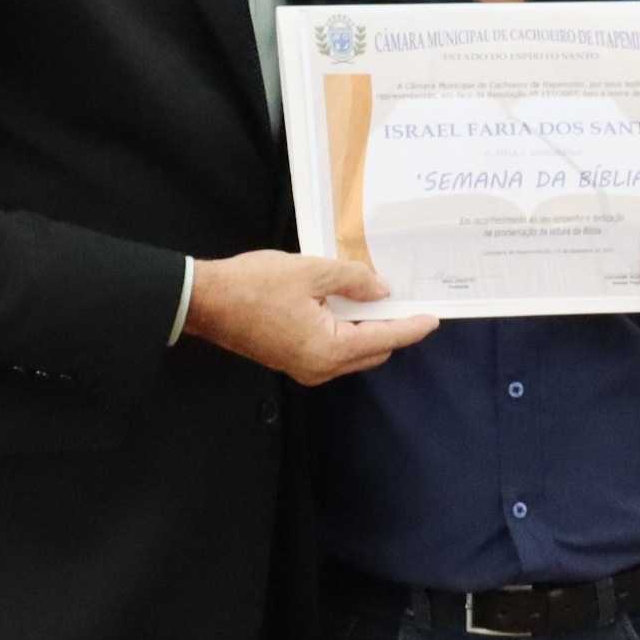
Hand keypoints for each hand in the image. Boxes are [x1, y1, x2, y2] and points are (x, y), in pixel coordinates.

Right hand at [185, 251, 437, 384]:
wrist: (206, 302)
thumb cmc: (254, 285)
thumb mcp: (311, 271)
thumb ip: (353, 280)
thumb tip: (380, 291)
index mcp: (329, 349)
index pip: (384, 338)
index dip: (411, 327)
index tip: (433, 318)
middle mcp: (321, 368)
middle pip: (372, 351)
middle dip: (391, 328)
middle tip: (403, 300)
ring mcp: (305, 369)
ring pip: (353, 353)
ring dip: (367, 330)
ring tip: (375, 299)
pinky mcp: (292, 362)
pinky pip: (333, 351)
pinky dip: (346, 332)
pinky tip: (347, 307)